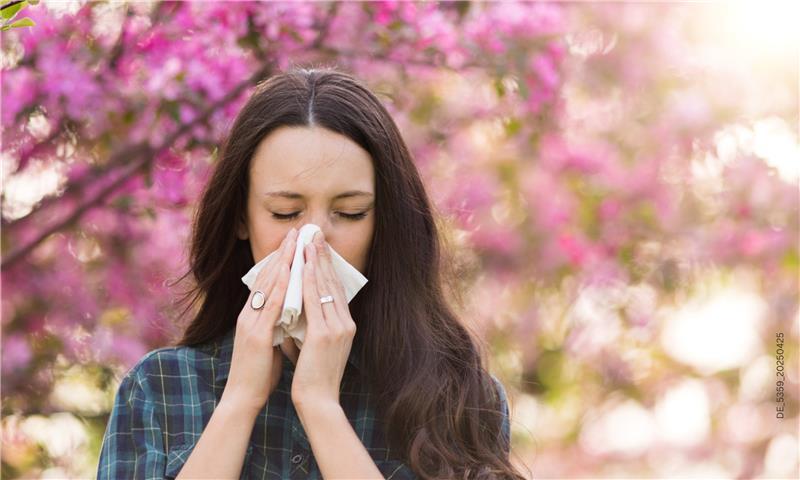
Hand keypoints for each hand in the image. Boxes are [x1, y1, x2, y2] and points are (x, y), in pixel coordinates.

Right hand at [221, 227, 297, 414]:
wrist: (243, 398)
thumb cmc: (258, 373)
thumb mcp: (268, 342)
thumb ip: (276, 325)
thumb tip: (290, 314)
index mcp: (252, 316)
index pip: (266, 281)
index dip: (279, 260)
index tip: (293, 243)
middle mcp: (248, 314)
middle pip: (265, 276)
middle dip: (281, 253)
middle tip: (295, 232)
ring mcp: (250, 323)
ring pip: (267, 285)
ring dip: (282, 262)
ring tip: (294, 242)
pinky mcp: (256, 335)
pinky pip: (270, 306)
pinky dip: (279, 287)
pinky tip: (289, 272)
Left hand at [290, 230, 355, 408]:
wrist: (318, 401)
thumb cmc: (313, 376)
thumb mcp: (316, 345)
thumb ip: (311, 325)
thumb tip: (298, 310)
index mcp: (345, 325)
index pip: (335, 289)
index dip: (326, 266)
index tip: (318, 247)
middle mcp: (346, 323)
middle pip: (333, 282)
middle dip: (322, 256)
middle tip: (315, 233)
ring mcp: (338, 328)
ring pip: (324, 287)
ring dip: (315, 261)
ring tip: (308, 240)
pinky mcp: (325, 334)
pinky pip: (315, 300)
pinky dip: (308, 280)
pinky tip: (302, 265)